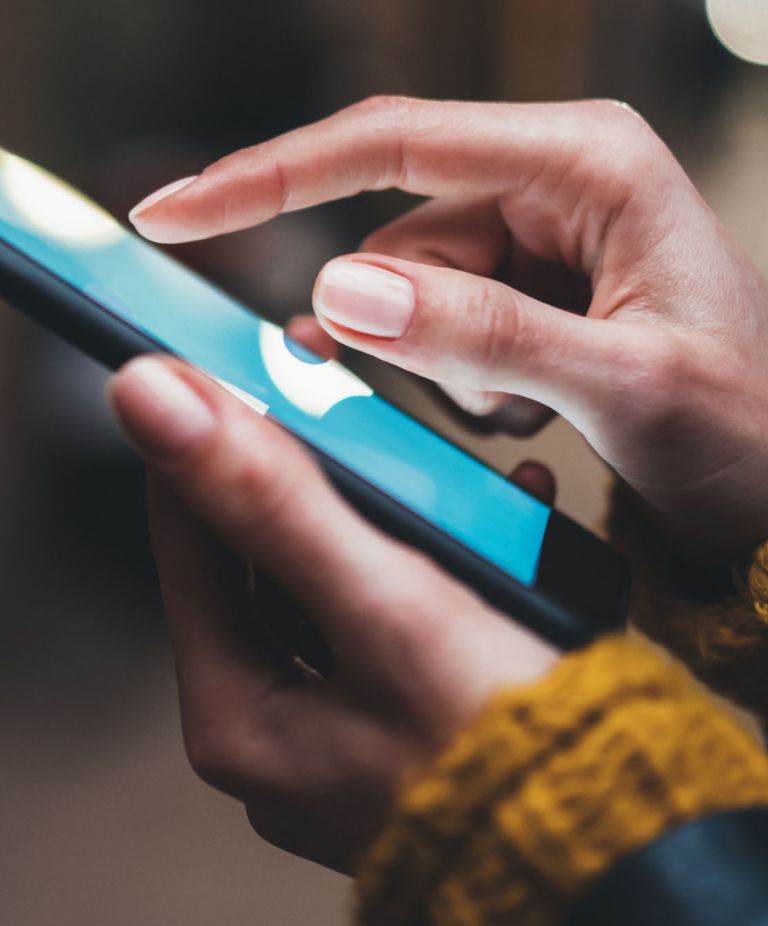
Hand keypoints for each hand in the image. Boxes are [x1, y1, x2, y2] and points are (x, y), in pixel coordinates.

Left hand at [108, 356, 557, 871]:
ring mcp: (334, 723)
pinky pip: (389, 606)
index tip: (234, 363)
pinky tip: (490, 514)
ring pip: (331, 573)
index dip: (209, 438)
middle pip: (260, 553)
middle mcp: (274, 724)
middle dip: (308, 467)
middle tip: (341, 393)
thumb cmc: (509, 746)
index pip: (189, 534)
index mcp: (239, 712)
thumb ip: (272, 501)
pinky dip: (426, 555)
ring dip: (378, 506)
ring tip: (424, 447)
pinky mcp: (395, 714)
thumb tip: (153, 402)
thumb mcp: (385, 604)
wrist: (621, 843)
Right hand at [130, 96, 767, 550]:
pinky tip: (524, 410)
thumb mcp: (625, 386)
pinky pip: (441, 322)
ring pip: (414, 290)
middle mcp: (557, 181)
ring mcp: (541, 236)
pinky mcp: (530, 287)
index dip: (274, 176)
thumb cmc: (745, 428)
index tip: (176, 209)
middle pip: (400, 234)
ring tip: (525, 414)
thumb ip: (486, 334)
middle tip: (480, 404)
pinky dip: (457, 377)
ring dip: (443, 365)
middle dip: (404, 328)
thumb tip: (341, 292)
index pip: (395, 144)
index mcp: (588, 162)